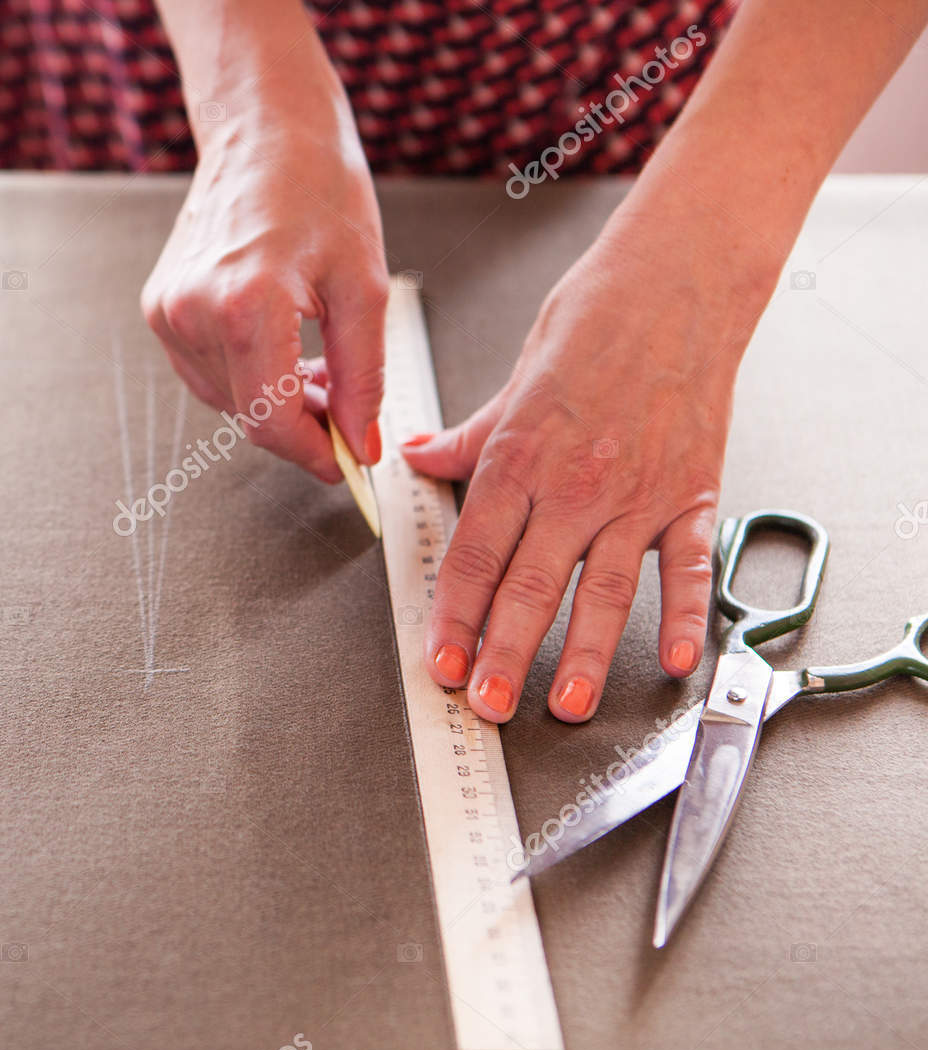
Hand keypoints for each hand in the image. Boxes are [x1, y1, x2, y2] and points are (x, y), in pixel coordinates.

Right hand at [141, 81, 388, 477]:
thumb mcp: (365, 285)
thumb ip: (363, 376)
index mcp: (245, 306)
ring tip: (316, 367)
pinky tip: (278, 347)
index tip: (345, 464)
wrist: (264, 131)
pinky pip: (206, 372)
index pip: (271, 420)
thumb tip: (360, 441)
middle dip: (302, 424)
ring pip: (226, 400)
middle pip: (248, 415)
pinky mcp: (159, 308)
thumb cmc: (316, 186)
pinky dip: (246, 375)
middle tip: (344, 406)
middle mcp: (193, 312)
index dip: (314, 454)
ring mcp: (168, 312)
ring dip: (273, 400)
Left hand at [401, 218, 765, 723]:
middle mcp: (574, 483)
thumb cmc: (595, 321)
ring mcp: (638, 493)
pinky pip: (689, 566)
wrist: (679, 281)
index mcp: (519, 457)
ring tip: (562, 704)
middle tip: (485, 703)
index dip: (453, 616)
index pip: (473, 555)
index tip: (440, 661)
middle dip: (503, 653)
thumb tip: (419, 458)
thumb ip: (468, 439)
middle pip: (529, 585)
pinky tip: (672, 660)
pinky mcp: (694, 493)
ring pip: (603, 590)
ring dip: (581, 654)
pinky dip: (685, 616)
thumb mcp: (512, 382)